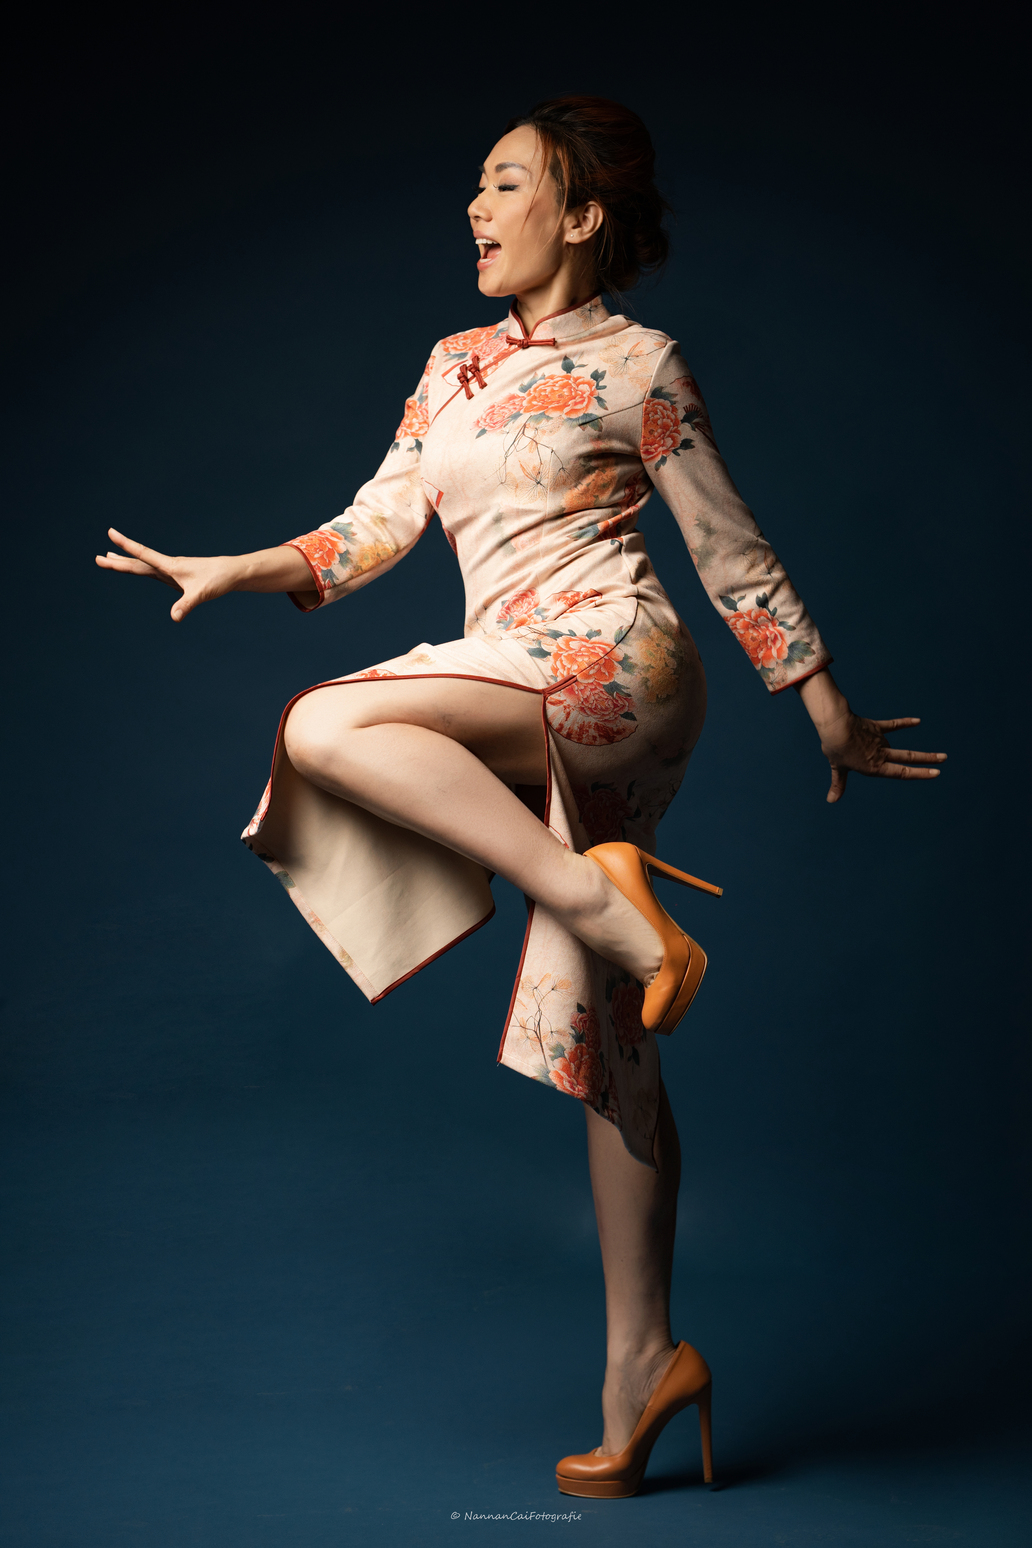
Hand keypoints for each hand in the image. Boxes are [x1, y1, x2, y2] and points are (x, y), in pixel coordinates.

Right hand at [95, 528, 244, 620]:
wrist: (231, 573)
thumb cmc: (217, 580)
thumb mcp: (201, 594)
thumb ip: (186, 605)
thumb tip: (174, 618)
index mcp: (170, 565)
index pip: (143, 554)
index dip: (126, 544)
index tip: (110, 532)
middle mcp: (168, 566)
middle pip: (137, 562)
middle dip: (117, 561)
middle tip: (97, 558)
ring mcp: (170, 570)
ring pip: (142, 565)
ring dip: (125, 562)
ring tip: (108, 557)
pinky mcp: (175, 576)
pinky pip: (152, 571)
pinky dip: (139, 568)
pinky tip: (135, 567)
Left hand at [816, 706, 945, 802]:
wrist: (835, 726)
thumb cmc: (835, 748)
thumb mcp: (837, 768)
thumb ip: (838, 784)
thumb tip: (831, 800)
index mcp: (874, 767)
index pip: (901, 772)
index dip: (919, 774)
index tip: (936, 773)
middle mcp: (881, 754)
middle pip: (908, 757)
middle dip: (928, 759)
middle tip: (944, 758)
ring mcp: (880, 740)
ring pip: (895, 747)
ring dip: (893, 749)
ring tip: (870, 751)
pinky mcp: (876, 727)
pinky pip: (893, 725)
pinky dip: (905, 723)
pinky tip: (918, 721)